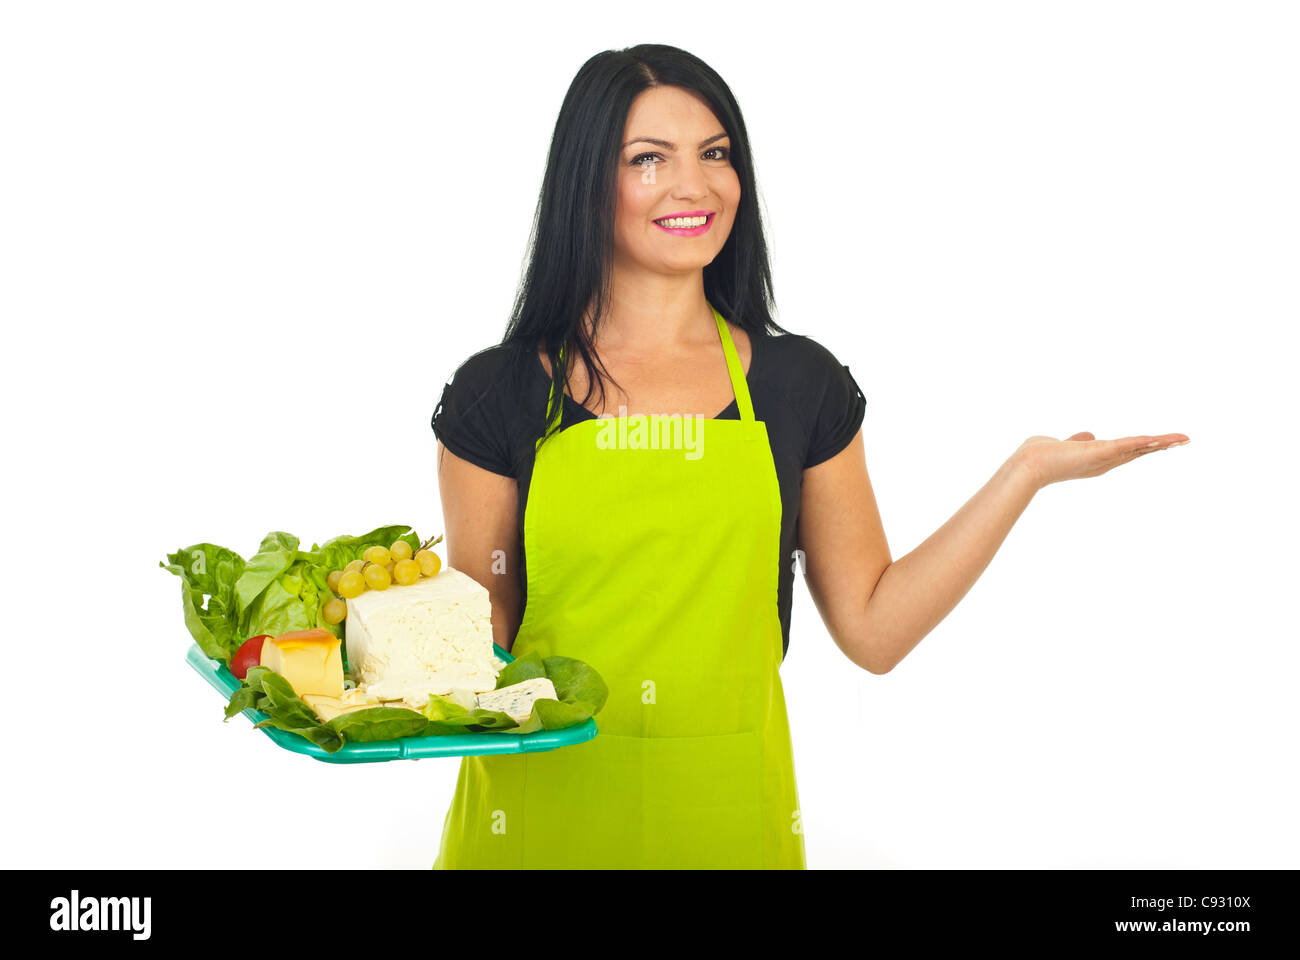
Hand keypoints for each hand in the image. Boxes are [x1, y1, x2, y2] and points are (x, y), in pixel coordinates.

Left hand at [1014, 432, 1190, 489]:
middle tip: (1184, 440)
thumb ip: (1078, 441)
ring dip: (1160, 443)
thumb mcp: (1065, 445)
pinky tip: (1158, 439)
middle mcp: (1104, 462)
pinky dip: (1141, 442)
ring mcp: (1102, 458)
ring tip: (1181, 439)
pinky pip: (1125, 445)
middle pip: (1140, 451)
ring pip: (1137, 448)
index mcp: (1099, 459)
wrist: (1028, 465)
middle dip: (1162, 445)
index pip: (1129, 450)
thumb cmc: (1042, 457)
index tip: (1165, 442)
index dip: (1147, 446)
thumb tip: (1088, 437)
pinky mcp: (1098, 452)